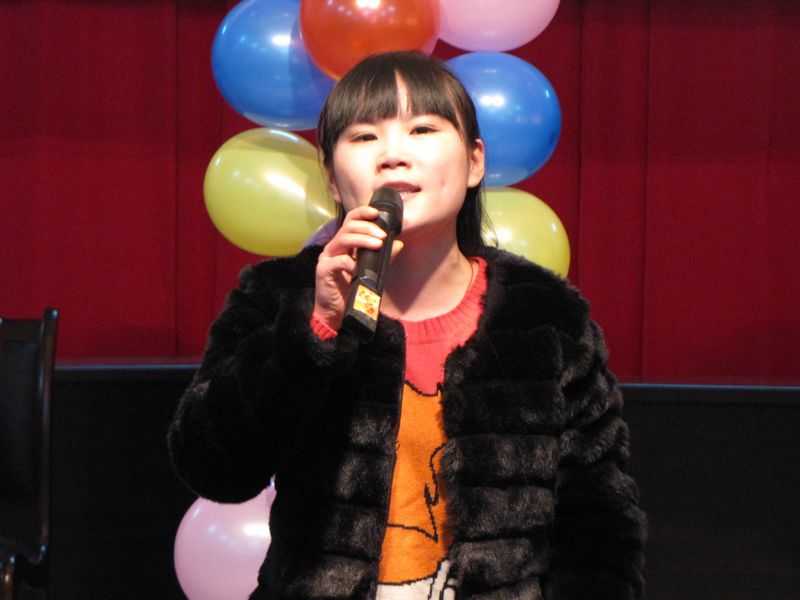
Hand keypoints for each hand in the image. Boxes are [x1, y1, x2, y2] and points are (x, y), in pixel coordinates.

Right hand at [314, 205, 402, 330]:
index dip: (362, 213)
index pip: (351, 220)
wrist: (336, 312)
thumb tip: (399, 244)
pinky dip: (350, 262)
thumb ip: (383, 257)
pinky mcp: (323, 270)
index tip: (377, 212)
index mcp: (344, 244)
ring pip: (343, 239)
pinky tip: (359, 268)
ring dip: (362, 240)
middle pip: (348, 227)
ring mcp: (327, 257)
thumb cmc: (352, 290)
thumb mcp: (371, 271)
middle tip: (382, 236)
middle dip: (367, 228)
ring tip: (378, 245)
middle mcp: (334, 247)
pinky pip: (337, 261)